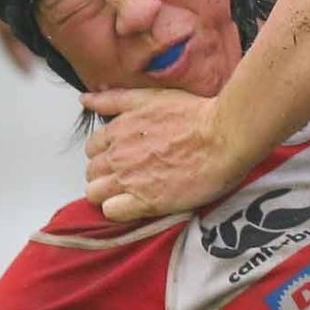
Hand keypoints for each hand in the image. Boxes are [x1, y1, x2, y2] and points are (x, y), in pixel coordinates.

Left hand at [82, 88, 243, 220]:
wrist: (224, 136)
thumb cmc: (194, 116)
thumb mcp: (150, 98)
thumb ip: (114, 100)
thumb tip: (85, 99)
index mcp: (117, 131)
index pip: (92, 150)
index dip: (107, 155)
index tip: (124, 158)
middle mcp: (118, 156)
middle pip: (92, 173)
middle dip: (106, 175)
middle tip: (132, 176)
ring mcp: (129, 180)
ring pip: (95, 194)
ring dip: (110, 194)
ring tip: (134, 192)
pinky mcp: (146, 201)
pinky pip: (112, 212)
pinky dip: (120, 210)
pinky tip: (138, 204)